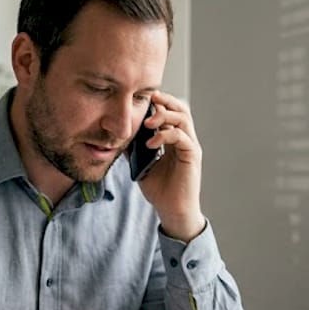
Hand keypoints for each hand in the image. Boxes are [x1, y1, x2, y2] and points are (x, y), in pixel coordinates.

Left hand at [136, 92, 205, 241]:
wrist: (172, 210)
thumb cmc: (159, 190)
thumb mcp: (140, 164)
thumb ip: (133, 149)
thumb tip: (116, 135)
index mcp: (174, 139)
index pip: (170, 112)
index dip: (159, 103)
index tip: (141, 100)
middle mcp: (185, 139)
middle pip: (181, 109)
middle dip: (165, 101)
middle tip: (149, 99)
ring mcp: (190, 146)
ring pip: (183, 118)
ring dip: (164, 116)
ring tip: (148, 123)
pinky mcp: (192, 155)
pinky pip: (182, 137)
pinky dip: (165, 135)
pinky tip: (151, 143)